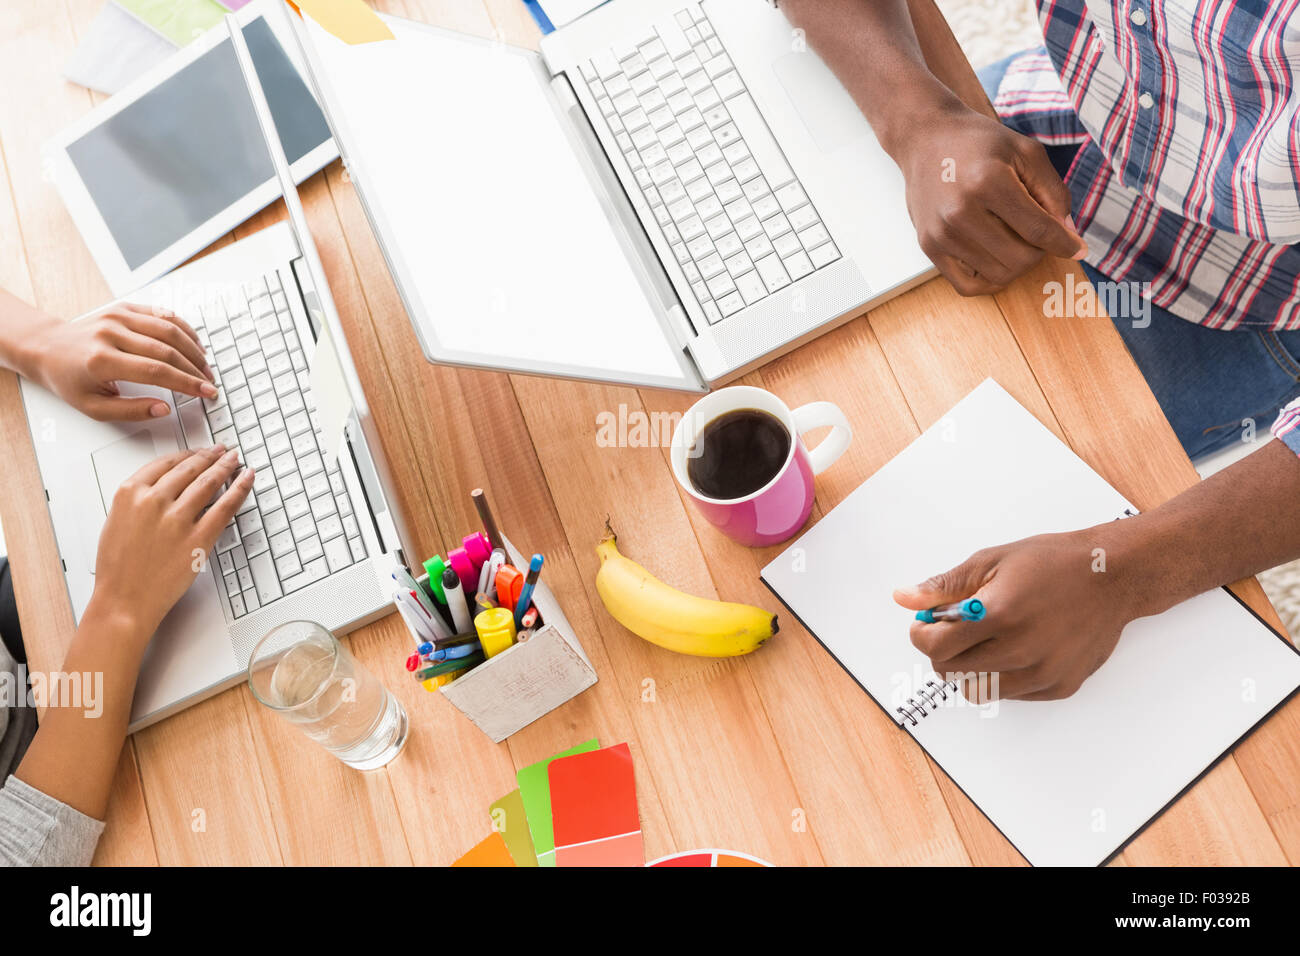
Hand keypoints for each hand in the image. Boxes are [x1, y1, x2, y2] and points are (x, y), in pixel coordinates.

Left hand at [27, 304, 216, 421]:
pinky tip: (194, 343)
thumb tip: (164, 408)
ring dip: (193, 349)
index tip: (206, 393)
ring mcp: (118, 317)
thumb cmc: (70, 379)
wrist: (47, 348)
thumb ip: (131, 411)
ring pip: (169, 329)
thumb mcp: (94, 407)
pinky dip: (183, 328)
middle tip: (209, 383)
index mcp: (102, 360)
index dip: (186, 383)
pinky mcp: (123, 307)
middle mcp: (111, 334)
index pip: (156, 371)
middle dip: (195, 369)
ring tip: (205, 366)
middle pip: (167, 350)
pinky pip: (161, 314)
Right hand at [91, 445, 253, 639]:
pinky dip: (240, 489)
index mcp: (130, 494)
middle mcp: (154, 501)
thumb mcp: (116, 522)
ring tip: (235, 460)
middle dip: (210, 456)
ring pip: (209, 482)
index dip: (187, 455)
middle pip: (190, 469)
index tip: (198, 452)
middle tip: (222, 451)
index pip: (165, 463)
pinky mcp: (199, 537)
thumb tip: (163, 488)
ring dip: (226, 467)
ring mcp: (178, 519)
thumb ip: (138, 501)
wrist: (123, 601)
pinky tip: (247, 478)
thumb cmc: (118, 569)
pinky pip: (225, 507)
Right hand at [892, 102, 1087, 294]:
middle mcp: (960, 211)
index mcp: (989, 182)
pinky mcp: (928, 245)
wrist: (926, 138)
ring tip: (1014, 239)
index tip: (1078, 249)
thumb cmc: (979, 143)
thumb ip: (1053, 191)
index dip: (1065, 244)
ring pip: (998, 275)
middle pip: (1020, 259)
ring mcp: (941, 232)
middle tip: (1036, 232)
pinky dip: (989, 280)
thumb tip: (1065, 234)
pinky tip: (996, 259)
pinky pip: (967, 285)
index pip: (1039, 230)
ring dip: (1016, 263)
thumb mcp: (1027, 151)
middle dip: (1039, 250)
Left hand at [892, 526, 1153, 700]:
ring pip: (978, 689)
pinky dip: (1003, 675)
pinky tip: (1017, 647)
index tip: (926, 624)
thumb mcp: (992, 561)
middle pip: (950, 671)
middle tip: (956, 629)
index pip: (935, 646)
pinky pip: (1011, 693)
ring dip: (970, 667)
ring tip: (987, 639)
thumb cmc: (1053, 563)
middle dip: (943, 650)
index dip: (922, 634)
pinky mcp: (1059, 686)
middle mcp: (1021, 650)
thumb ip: (945, 585)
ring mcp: (1042, 673)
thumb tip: (904, 598)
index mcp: (998, 615)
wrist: (1113, 576)